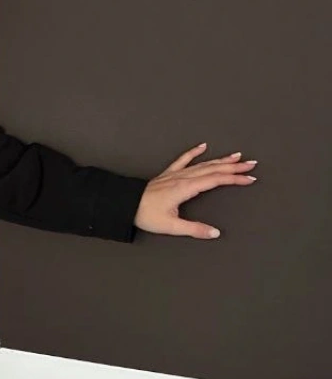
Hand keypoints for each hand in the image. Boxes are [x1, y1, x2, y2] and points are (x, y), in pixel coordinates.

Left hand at [134, 142, 256, 238]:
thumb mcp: (171, 226)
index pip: (216, 180)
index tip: (250, 179)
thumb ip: (194, 229)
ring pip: (202, 163)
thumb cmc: (146, 215)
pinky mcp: (168, 174)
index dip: (234, 179)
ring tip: (237, 156)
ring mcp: (176, 174)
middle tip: (252, 164)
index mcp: (186, 188)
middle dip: (234, 167)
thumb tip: (215, 233)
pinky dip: (194, 152)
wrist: (126, 204)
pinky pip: (183, 159)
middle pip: (213, 169)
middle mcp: (183, 177)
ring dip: (221, 160)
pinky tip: (203, 146)